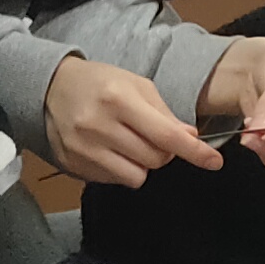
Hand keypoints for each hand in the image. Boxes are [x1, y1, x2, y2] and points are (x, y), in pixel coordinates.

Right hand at [43, 56, 215, 188]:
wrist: (50, 88)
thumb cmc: (101, 83)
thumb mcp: (136, 86)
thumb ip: (164, 114)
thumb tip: (190, 138)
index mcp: (119, 100)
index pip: (166, 136)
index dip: (194, 151)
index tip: (214, 162)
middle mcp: (100, 126)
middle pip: (155, 160)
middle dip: (164, 152)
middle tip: (154, 136)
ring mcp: (85, 149)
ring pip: (137, 176)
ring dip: (143, 163)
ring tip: (130, 143)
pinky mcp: (75, 165)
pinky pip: (115, 180)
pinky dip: (122, 169)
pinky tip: (110, 149)